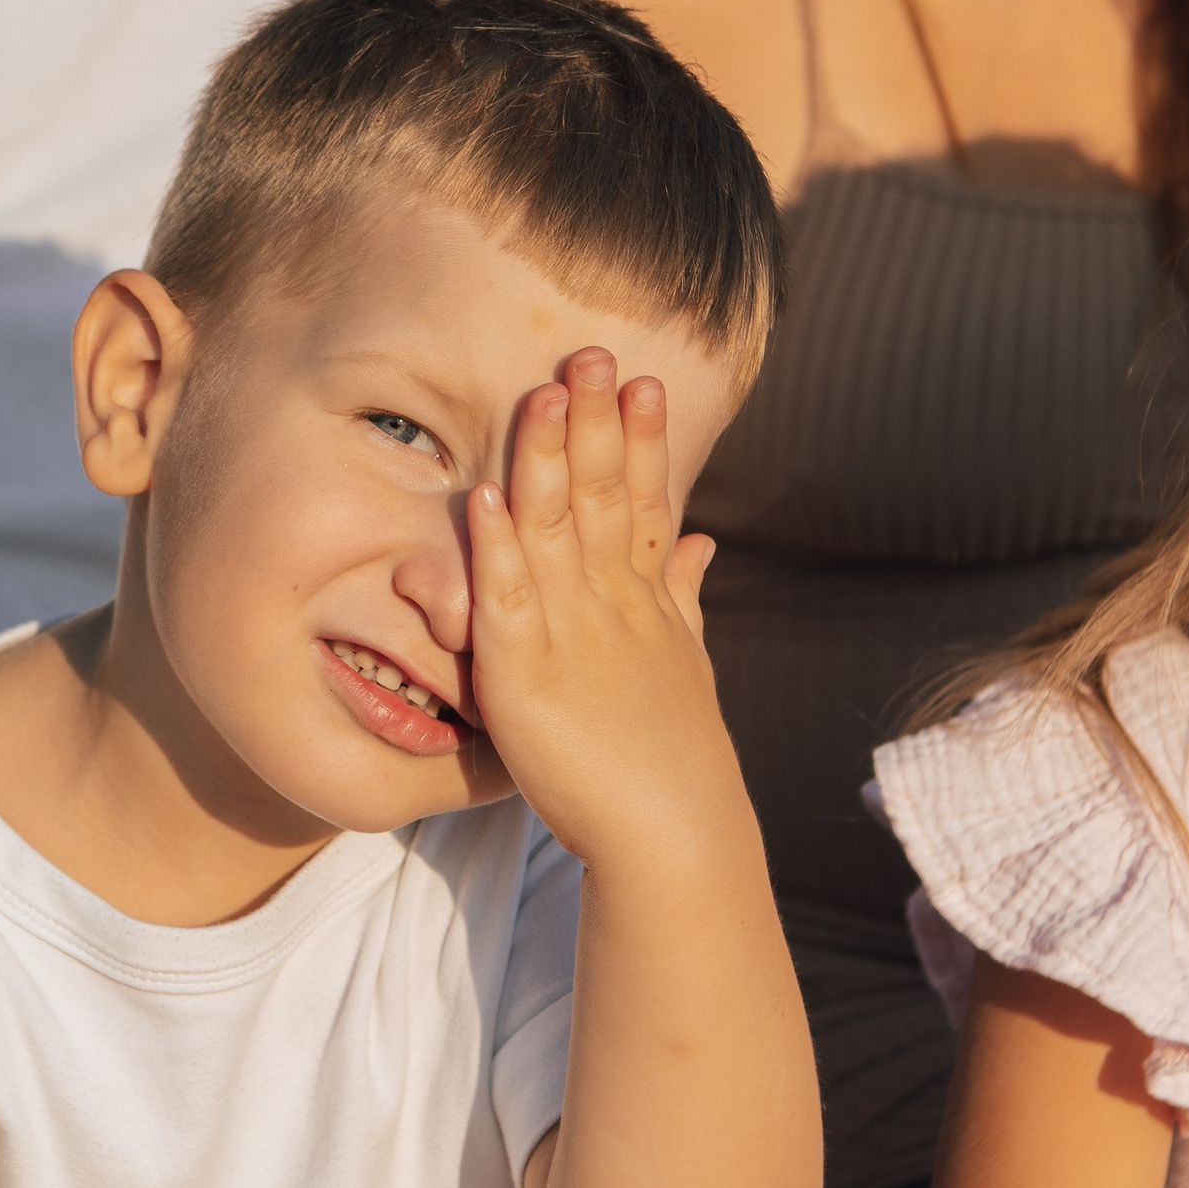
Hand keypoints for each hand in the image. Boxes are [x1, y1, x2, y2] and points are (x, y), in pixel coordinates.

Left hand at [467, 348, 731, 872]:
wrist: (674, 834)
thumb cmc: (674, 758)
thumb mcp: (684, 661)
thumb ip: (685, 595)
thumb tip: (702, 541)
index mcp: (647, 600)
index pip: (646, 501)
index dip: (642, 439)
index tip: (641, 378)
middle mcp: (614, 605)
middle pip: (606, 497)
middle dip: (597, 424)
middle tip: (593, 353)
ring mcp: (572, 635)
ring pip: (558, 531)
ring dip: (548, 459)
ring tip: (544, 392)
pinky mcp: (526, 676)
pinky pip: (508, 600)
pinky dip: (496, 547)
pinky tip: (486, 495)